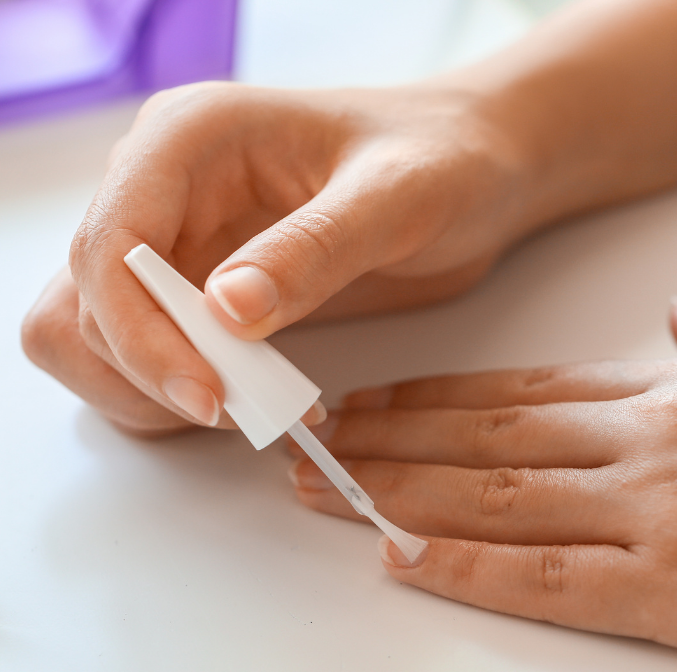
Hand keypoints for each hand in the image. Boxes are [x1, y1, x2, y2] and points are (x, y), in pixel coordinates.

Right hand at [22, 81, 529, 433]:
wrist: (471, 173)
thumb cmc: (441, 160)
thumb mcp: (396, 196)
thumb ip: (314, 248)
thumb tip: (223, 311)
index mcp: (190, 138)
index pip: (112, 245)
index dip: (141, 332)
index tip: (210, 395)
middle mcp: (162, 187)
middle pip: (86, 302)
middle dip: (150, 370)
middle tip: (243, 409)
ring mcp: (178, 241)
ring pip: (96, 337)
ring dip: (152, 392)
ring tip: (252, 409)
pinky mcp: (201, 290)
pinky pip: (150, 356)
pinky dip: (181, 394)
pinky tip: (255, 401)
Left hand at [287, 299, 676, 671]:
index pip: (529, 387)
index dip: (440, 397)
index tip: (379, 403)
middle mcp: (659, 439)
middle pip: (490, 435)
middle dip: (389, 439)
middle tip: (312, 440)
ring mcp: (666, 514)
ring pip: (498, 496)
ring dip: (398, 495)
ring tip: (325, 492)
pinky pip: (551, 576)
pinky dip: (469, 565)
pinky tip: (408, 559)